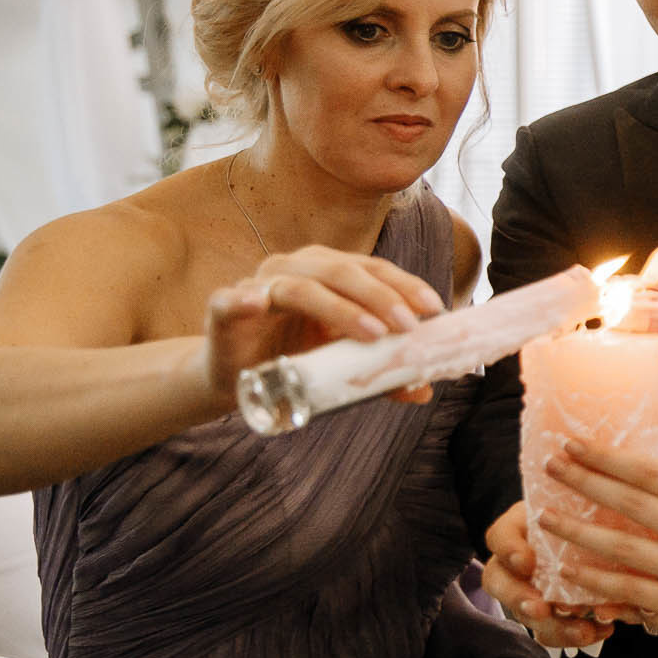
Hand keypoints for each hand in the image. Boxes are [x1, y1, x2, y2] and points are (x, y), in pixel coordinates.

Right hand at [203, 244, 446, 408]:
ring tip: (371, 332)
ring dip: (338, 309)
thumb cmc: (293, 359)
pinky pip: (230, 300)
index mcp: (327, 271)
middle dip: (381, 297)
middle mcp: (294, 268)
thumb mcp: (341, 364)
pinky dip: (243, 300)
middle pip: (342, 272)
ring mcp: (257, 285)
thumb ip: (378, 371)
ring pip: (301, 287)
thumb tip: (424, 389)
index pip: (372, 269)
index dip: (405, 285)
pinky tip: (256, 303)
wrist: (235, 376)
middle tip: (407, 326)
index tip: (434, 308)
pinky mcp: (223, 309)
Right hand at [481, 500, 616, 650]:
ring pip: (525, 614)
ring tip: (583, 632)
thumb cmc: (592, 509)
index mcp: (521, 528)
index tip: (526, 561)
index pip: (500, 536)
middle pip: (500, 582)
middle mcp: (517, 562)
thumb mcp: (586, 500)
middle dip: (518, 598)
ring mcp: (529, 589)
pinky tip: (603, 631)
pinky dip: (575, 635)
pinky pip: (551, 632)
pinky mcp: (549, 614)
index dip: (509, 550)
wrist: (608, 530)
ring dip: (553, 626)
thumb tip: (603, 485)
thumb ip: (586, 504)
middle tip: (540, 608)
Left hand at [539, 441, 657, 638]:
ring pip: (620, 547)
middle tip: (550, 468)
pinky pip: (632, 590)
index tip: (575, 445)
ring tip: (547, 518)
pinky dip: (598, 579)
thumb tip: (643, 477)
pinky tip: (571, 568)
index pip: (648, 471)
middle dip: (582, 481)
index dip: (606, 457)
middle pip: (628, 501)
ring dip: (577, 530)